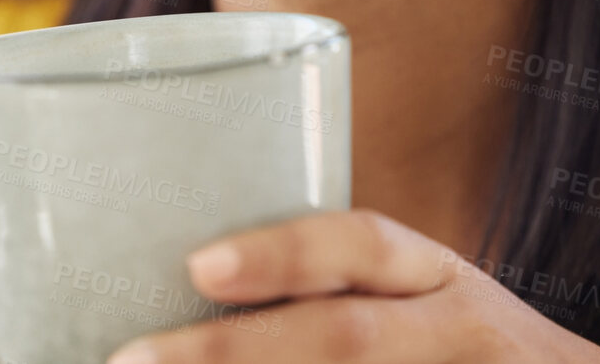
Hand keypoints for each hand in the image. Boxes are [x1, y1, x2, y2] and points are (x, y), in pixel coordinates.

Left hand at [103, 207, 599, 362]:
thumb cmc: (465, 355)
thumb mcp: (429, 306)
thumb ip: (345, 301)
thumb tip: (196, 291)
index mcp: (442, 281)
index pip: (364, 246)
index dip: (284, 254)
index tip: (199, 267)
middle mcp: (462, 331)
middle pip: (347, 337)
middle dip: (237, 350)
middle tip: (133, 360)